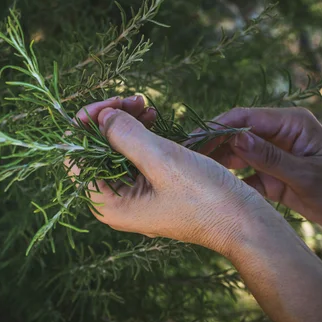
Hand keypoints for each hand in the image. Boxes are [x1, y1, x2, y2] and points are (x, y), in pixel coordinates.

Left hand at [71, 96, 275, 256]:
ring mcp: (135, 195)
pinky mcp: (154, 188)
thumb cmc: (205, 198)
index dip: (85, 125)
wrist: (246, 223)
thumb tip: (101, 116)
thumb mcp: (163, 161)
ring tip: (146, 104)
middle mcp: (116, 201)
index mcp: (108, 203)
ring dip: (127, 123)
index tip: (109, 103)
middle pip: (95, 151)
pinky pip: (137, 156)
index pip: (76, 158)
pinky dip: (142, 134)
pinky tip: (154, 118)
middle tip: (134, 98)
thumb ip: (125, 136)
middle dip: (110, 119)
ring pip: (117, 150)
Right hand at [200, 107, 321, 237]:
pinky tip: (215, 189)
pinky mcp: (275, 176)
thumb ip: (271, 158)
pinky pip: (247, 175)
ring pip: (238, 154)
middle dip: (211, 145)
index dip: (216, 127)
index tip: (192, 141)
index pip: (245, 118)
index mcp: (291, 124)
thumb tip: (236, 138)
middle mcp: (280, 135)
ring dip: (218, 162)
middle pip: (236, 134)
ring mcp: (276, 155)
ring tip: (193, 173)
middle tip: (185, 159)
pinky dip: (232, 181)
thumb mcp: (308, 175)